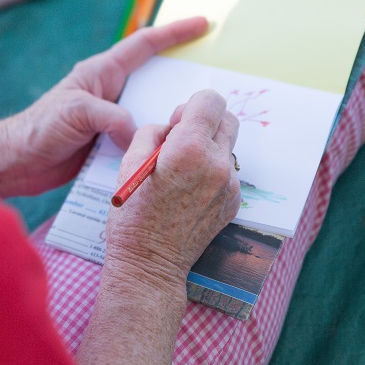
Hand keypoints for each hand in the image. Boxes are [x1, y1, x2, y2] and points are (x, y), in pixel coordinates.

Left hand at [0, 17, 208, 196]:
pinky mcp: (110, 146)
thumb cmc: (37, 129)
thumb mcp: (75, 113)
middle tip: (217, 85)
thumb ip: (110, 118)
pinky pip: (142, 141)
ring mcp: (111, 120)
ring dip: (173, 120)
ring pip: (152, 114)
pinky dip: (158, 146)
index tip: (203, 23)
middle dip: (184, 80)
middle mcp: (110, 93)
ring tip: (203, 125)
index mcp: (101, 74)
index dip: (175, 32)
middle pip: (155, 81)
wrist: (16, 164)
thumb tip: (140, 136)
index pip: (144, 45)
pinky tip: (177, 155)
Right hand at [104, 89, 241, 292]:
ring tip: (181, 174)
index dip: (191, 106)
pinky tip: (189, 194)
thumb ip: (154, 132)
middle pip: (228, 119)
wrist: (150, 264)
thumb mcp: (130, 162)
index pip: (211, 100)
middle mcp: (217, 164)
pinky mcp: (234, 202)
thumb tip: (173, 125)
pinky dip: (211, 173)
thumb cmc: (133, 215)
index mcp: (189, 148)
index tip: (177, 123)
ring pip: (227, 147)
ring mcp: (230, 185)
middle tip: (181, 142)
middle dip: (205, 122)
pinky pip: (227, 173)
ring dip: (208, 149)